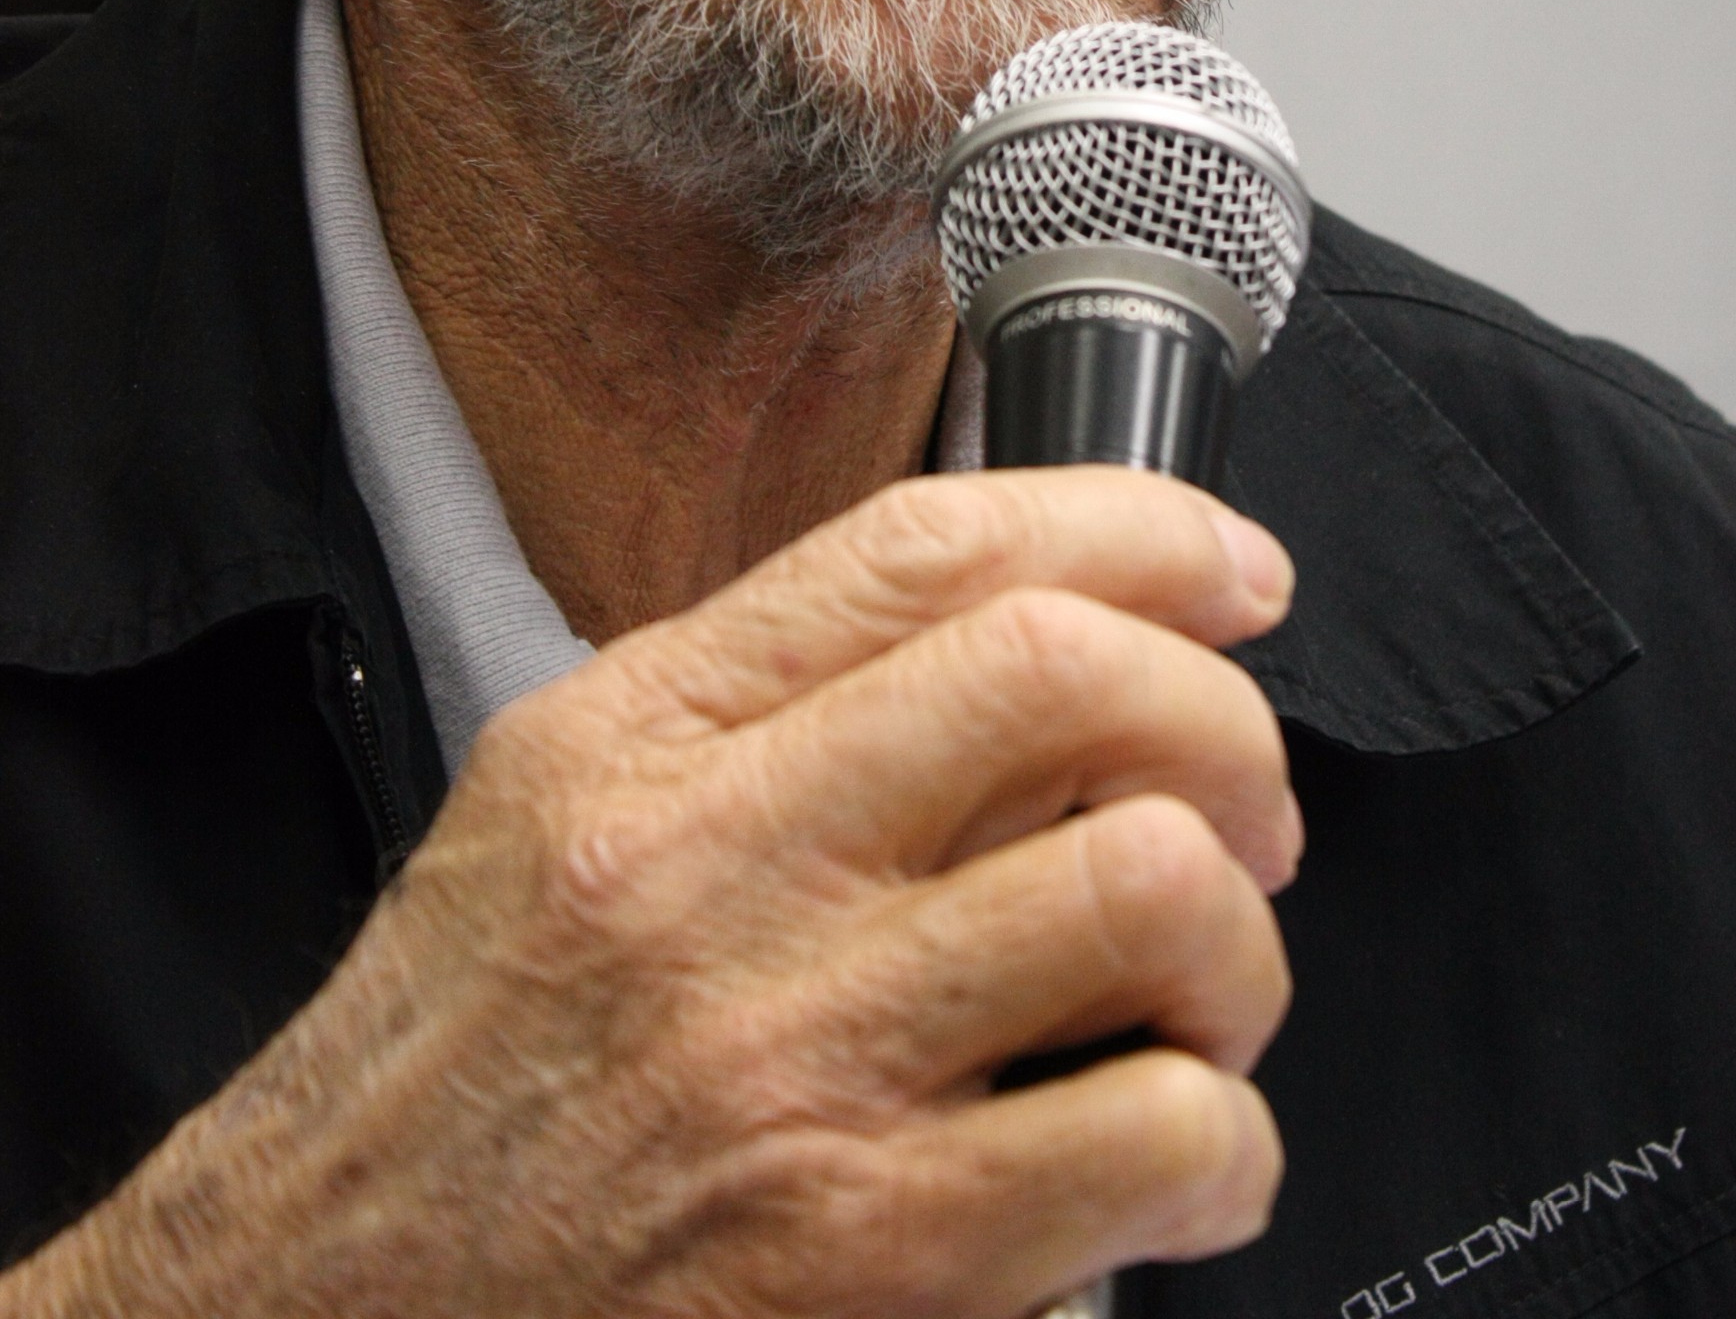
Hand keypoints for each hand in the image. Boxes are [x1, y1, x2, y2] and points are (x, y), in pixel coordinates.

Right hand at [14, 468, 1298, 1318]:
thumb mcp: (551, 820)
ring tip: (1204, 1000)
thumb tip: (1004, 645)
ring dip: (1240, 947)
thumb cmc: (454, 1089)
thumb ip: (751, 712)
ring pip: (1147, 886)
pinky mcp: (864, 1256)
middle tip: (1241, 807)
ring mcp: (791, 1059)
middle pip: (1065, 677)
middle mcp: (712, 869)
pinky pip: (1159, 1137)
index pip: (931, 548)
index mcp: (639, 738)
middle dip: (1222, 723)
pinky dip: (1223, 1147)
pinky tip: (1172, 1164)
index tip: (1228, 568)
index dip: (1133, 528)